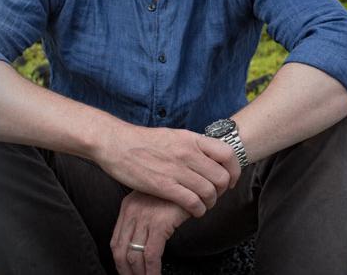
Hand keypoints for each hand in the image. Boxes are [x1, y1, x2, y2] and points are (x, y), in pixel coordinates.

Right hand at [96, 125, 239, 217]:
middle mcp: (187, 152)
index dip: (234, 170)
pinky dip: (198, 210)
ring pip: (209, 192)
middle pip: (222, 177)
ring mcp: (176, 169)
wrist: (113, 142)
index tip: (230, 180)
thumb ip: (189, 145)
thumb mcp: (170, 135)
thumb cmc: (138, 140)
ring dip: (210, 203)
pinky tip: (193, 211)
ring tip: (203, 206)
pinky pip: (192, 202)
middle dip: (222, 191)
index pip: (227, 153)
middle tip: (214, 196)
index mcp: (190, 138)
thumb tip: (204, 154)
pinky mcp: (163, 185)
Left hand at [110, 191, 189, 274]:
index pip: (115, 241)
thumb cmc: (178, 192)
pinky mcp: (159, 223)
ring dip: (139, 274)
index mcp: (128, 208)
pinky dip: (152, 269)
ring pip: (134, 255)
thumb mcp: (155, 203)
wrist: (194, 180)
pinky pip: (151, 254)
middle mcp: (132, 212)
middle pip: (120, 250)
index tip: (125, 272)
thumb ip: (145, 219)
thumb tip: (143, 243)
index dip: (119, 261)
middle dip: (126, 271)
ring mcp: (144, 218)